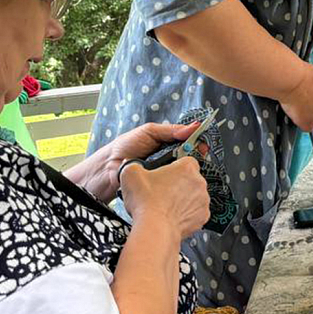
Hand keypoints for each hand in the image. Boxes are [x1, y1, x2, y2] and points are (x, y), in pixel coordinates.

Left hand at [77, 121, 198, 201]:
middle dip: (196, 155)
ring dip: (188, 169)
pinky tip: (183, 181)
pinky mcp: (161, 186)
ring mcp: (165, 173)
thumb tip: (192, 127)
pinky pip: (174, 184)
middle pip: (189, 157)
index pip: (188, 142)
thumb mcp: (149, 132)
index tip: (204, 144)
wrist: (108, 167)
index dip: (197, 142)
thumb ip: (170, 130)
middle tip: (201, 154)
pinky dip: (179, 182)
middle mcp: (168, 158)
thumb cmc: (125, 146)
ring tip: (193, 167)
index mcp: (167, 143)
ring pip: (183, 171)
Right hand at [121, 156, 210, 239]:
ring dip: (183, 199)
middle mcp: (199, 183)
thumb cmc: (146, 203)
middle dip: (178, 184)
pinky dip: (186, 214)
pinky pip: (195, 212)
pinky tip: (171, 216)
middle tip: (162, 191)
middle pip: (190, 179)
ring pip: (194, 196)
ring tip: (165, 205)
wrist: (154, 229)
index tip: (166, 173)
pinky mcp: (202, 217)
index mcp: (186, 168)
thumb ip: (133, 164)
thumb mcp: (130, 174)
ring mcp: (202, 201)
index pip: (186, 160)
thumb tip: (132, 165)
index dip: (174, 166)